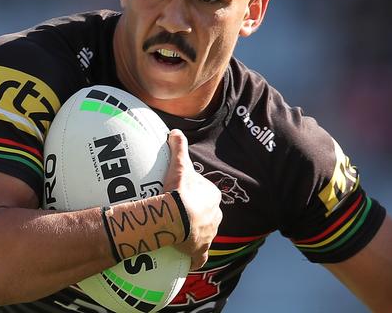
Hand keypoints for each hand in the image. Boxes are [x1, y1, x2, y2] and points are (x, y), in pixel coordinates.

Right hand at [164, 129, 221, 269]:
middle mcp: (215, 217)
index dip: (194, 194)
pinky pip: (199, 257)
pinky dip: (195, 258)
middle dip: (196, 215)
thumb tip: (175, 131)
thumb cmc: (179, 191)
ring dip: (194, 235)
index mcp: (213, 198)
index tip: (180, 194)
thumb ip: (178, 147)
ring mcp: (209, 236)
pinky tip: (187, 259)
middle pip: (206, 214)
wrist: (176, 218)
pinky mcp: (200, 252)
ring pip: (203, 234)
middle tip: (177, 214)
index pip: (206, 194)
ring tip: (178, 234)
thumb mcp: (179, 165)